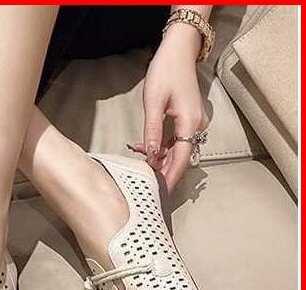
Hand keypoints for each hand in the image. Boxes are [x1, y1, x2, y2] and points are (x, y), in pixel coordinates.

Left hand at [130, 24, 208, 191]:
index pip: (181, 159)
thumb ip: (152, 132)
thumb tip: (150, 157)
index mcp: (190, 122)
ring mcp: (195, 122)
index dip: (171, 178)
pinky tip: (144, 146)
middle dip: (161, 169)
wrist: (179, 49)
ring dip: (158, 156)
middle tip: (144, 180)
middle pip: (180, 157)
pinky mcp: (189, 119)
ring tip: (137, 157)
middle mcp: (197, 126)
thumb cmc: (166, 71)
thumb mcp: (153, 103)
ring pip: (177, 149)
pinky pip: (176, 139)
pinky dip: (161, 146)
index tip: (162, 193)